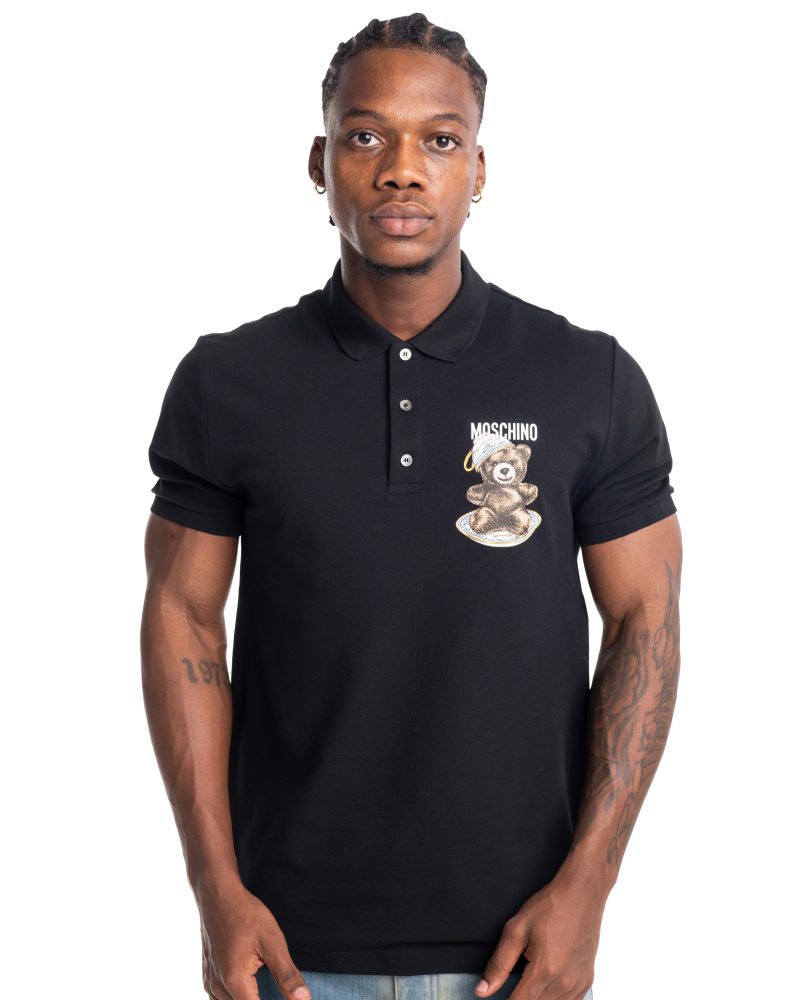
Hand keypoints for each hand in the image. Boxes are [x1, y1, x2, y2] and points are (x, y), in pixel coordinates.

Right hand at [198, 880, 311, 999]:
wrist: (218, 895)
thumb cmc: (246, 914)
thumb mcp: (273, 941)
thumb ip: (287, 974)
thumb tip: (303, 999)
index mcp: (235, 981)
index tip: (285, 998)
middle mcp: (218, 986)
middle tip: (279, 992)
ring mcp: (210, 981)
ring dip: (248, 999)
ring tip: (267, 990)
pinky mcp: (208, 975)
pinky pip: (220, 998)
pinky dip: (235, 997)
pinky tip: (249, 987)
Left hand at [474, 872, 604, 999]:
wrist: (582, 894)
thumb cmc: (550, 907)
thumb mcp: (516, 929)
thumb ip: (499, 964)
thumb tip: (483, 990)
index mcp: (545, 970)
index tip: (499, 996)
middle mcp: (565, 983)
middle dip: (520, 998)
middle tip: (515, 980)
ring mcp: (579, 984)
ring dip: (537, 998)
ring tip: (530, 977)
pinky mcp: (587, 981)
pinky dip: (554, 998)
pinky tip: (546, 982)